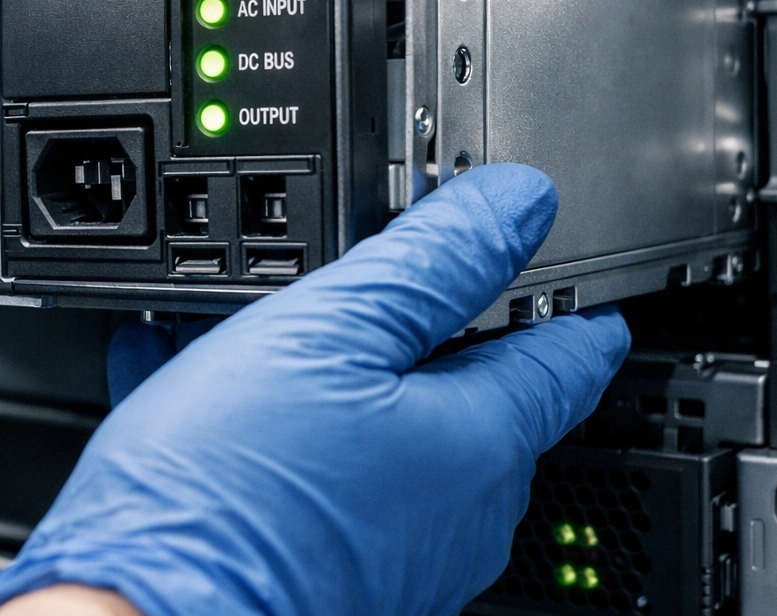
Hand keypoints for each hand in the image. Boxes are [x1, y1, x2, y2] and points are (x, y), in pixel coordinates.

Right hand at [0, 163, 629, 615]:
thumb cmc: (229, 498)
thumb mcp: (328, 330)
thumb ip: (432, 261)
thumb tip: (516, 204)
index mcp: (479, 440)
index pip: (572, 354)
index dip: (572, 292)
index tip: (570, 266)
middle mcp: (456, 510)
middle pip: (479, 394)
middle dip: (439, 328)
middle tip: (395, 274)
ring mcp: (395, 552)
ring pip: (387, 431)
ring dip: (344, 373)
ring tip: (268, 325)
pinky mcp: (329, 572)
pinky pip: (321, 474)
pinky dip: (282, 424)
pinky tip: (204, 390)